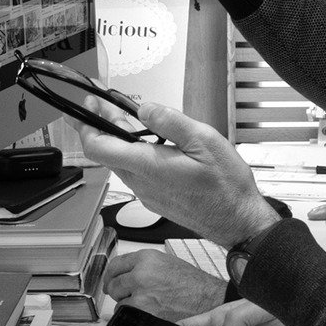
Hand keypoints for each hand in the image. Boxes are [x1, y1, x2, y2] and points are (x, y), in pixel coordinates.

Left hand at [77, 97, 278, 248]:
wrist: (237, 221)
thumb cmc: (226, 186)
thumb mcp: (205, 141)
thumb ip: (171, 122)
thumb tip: (146, 109)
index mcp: (150, 167)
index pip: (99, 148)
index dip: (87, 125)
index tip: (89, 106)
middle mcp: (142, 184)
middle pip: (106, 153)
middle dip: (100, 125)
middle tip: (101, 104)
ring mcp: (147, 193)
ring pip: (120, 163)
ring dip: (116, 139)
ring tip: (122, 118)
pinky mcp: (155, 198)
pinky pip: (134, 173)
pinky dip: (130, 153)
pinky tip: (143, 142)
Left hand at [102, 249, 228, 319]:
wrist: (207, 299)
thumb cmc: (193, 284)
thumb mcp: (166, 262)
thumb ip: (144, 265)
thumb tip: (127, 272)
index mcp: (147, 258)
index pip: (115, 265)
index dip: (110, 275)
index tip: (109, 279)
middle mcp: (141, 274)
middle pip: (113, 284)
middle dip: (117, 291)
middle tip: (123, 294)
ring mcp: (141, 294)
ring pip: (119, 301)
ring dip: (126, 304)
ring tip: (143, 304)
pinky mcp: (143, 312)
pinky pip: (127, 315)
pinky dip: (133, 316)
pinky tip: (145, 312)